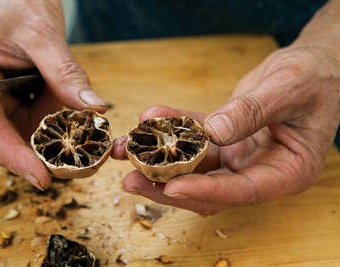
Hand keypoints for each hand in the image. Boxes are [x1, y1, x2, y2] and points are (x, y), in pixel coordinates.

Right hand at [0, 0, 106, 189]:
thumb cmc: (16, 2)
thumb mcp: (42, 34)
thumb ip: (65, 72)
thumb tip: (95, 108)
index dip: (15, 156)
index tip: (42, 179)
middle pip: (5, 140)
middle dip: (39, 159)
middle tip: (78, 172)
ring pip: (22, 137)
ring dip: (52, 150)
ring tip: (85, 160)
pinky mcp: (16, 101)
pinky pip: (35, 123)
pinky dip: (57, 132)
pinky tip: (81, 137)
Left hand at [112, 45, 339, 213]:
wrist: (313, 67)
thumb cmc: (315, 79)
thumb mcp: (288, 89)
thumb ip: (252, 112)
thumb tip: (215, 133)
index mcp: (286, 173)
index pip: (242, 191)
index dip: (205, 191)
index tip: (171, 187)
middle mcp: (259, 172)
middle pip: (208, 188)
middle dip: (167, 185)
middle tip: (131, 178)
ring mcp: (239, 158)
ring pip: (194, 165)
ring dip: (159, 158)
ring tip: (125, 149)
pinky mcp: (225, 140)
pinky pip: (194, 136)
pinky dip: (172, 127)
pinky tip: (150, 116)